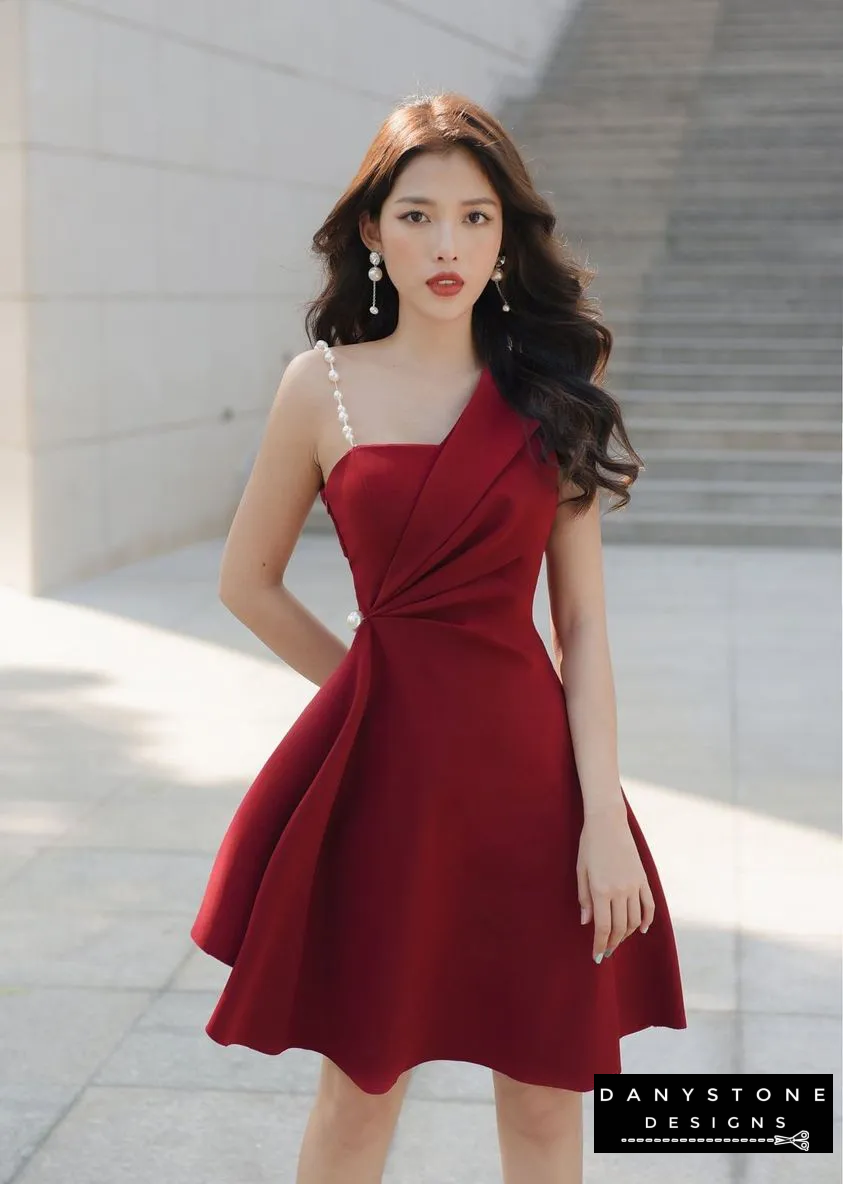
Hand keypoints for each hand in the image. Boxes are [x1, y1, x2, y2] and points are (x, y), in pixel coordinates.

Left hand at [577, 802, 654, 962]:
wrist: (608, 822)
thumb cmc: (589, 845)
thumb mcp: (581, 871)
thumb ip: (584, 898)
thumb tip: (586, 923)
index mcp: (601, 890)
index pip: (603, 927)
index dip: (599, 945)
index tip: (596, 956)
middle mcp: (620, 891)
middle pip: (619, 927)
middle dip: (612, 943)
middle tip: (606, 951)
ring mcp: (634, 885)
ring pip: (634, 920)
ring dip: (627, 934)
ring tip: (618, 940)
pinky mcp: (644, 879)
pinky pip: (649, 906)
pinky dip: (646, 920)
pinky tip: (641, 929)